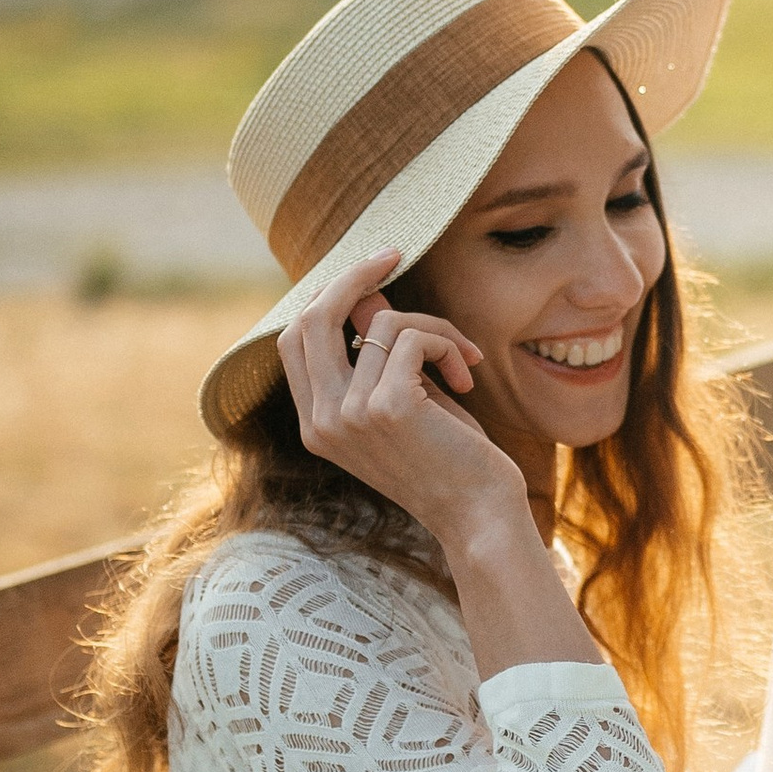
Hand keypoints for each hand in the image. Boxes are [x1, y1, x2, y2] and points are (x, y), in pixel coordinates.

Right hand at [278, 247, 523, 546]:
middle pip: (312, 317)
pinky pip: (411, 337)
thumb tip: (368, 292)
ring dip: (433, 328)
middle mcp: (321, 421)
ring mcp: (349, 415)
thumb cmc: (450, 460)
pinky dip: (446, 343)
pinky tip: (466, 375)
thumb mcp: (406, 398)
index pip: (292, 340)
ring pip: (381, 323)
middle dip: (354, 276)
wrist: (480, 516)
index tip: (368, 273)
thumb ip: (378, 352)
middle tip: (393, 255)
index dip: (326, 296)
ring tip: (463, 359)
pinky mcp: (386, 407)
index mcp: (315, 425)